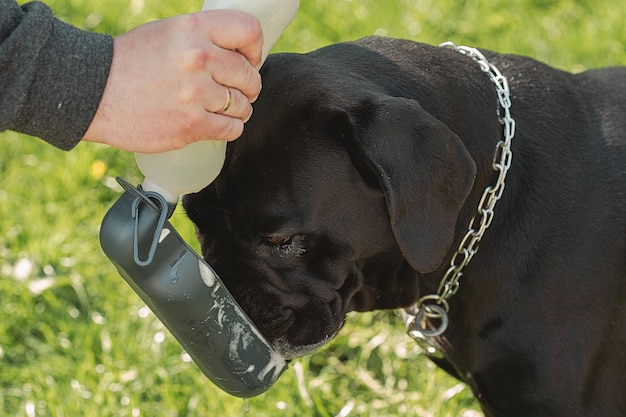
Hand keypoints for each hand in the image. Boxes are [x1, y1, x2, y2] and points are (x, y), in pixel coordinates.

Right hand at [82, 10, 262, 152]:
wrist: (92, 93)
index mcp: (193, 28)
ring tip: (218, 108)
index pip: (249, 32)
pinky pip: (232, 129)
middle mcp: (198, 57)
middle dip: (246, 86)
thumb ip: (202, 39)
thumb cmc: (129, 62)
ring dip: (237, 110)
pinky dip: (228, 128)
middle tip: (233, 90)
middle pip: (249, 75)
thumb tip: (238, 52)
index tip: (249, 60)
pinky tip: (214, 123)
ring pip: (243, 106)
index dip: (255, 50)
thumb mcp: (167, 33)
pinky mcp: (191, 124)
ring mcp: (195, 93)